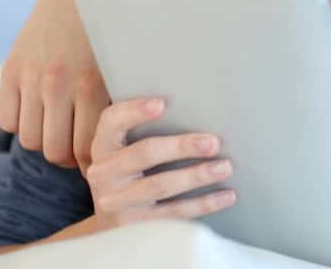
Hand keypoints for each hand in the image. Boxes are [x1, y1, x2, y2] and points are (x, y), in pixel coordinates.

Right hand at [0, 0, 108, 170]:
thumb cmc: (114, 29)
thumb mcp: (124, 64)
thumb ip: (121, 100)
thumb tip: (131, 142)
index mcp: (93, 84)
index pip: (88, 148)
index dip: (93, 165)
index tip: (100, 167)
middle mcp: (58, 83)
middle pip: (55, 150)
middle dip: (69, 159)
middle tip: (79, 155)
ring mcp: (31, 78)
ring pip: (30, 140)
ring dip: (45, 142)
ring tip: (60, 135)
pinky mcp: (11, 71)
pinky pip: (9, 120)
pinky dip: (22, 124)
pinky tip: (40, 115)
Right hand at [85, 97, 234, 229]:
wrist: (111, 220)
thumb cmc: (131, 171)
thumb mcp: (126, 149)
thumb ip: (147, 128)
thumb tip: (200, 107)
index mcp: (104, 146)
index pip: (112, 121)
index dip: (134, 111)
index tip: (162, 103)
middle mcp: (104, 173)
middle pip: (143, 154)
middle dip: (181, 147)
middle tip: (214, 142)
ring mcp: (116, 202)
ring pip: (159, 186)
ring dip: (196, 176)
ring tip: (225, 167)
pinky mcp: (133, 226)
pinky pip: (172, 214)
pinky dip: (203, 203)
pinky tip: (226, 195)